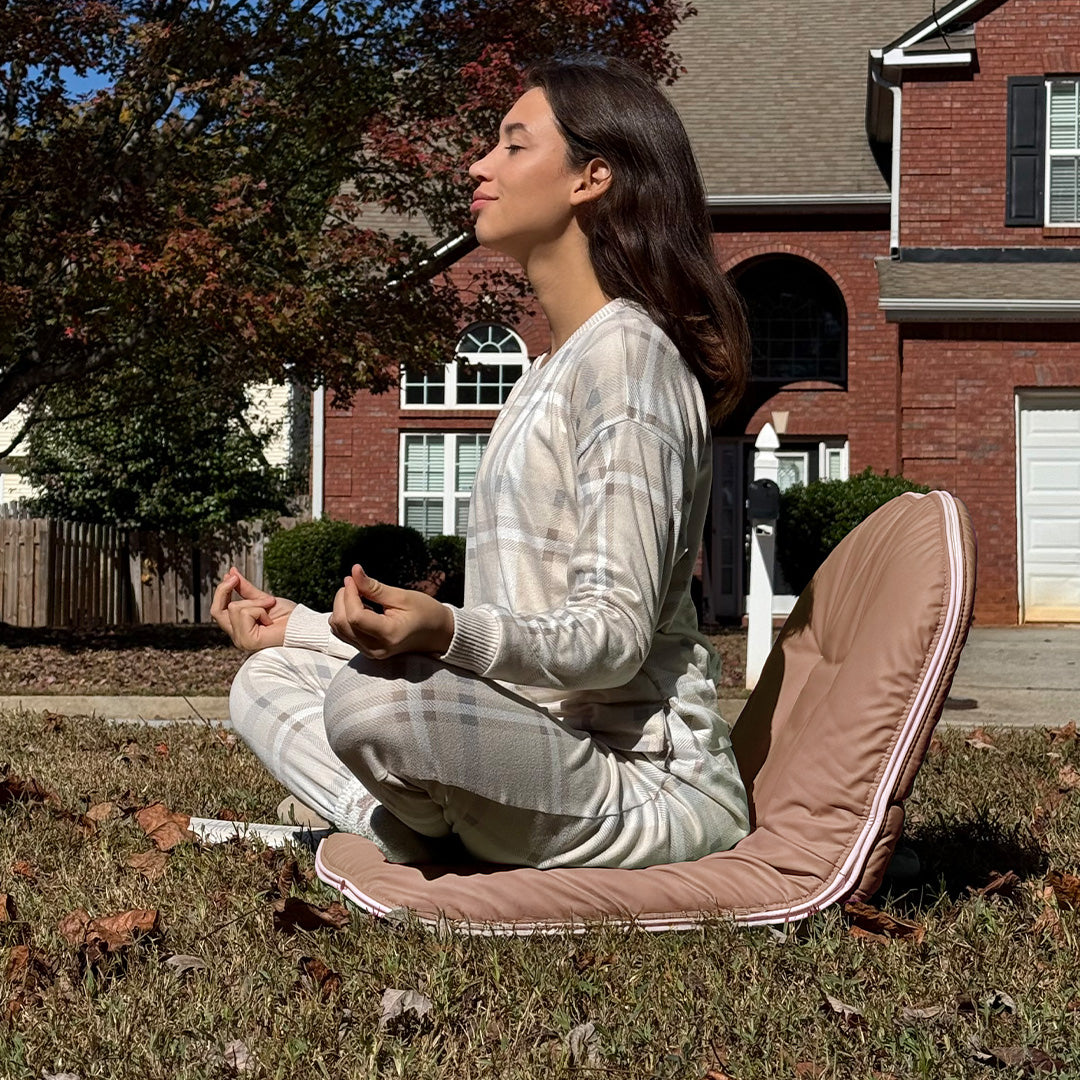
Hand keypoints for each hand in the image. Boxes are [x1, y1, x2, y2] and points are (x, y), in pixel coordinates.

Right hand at [210, 566, 296, 651]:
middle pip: (217, 610)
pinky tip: (269, 618)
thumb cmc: (288, 616)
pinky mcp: (248, 641)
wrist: (303, 625)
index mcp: (239, 628)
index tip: (230, 575)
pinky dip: (258, 609)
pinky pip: (243, 613)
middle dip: (226, 591)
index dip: (221, 592)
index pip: (217, 611)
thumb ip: (245, 589)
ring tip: (269, 608)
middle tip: (234, 579)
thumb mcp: (263, 598)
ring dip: (255, 603)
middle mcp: (237, 636)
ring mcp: (241, 640)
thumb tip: (231, 573)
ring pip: (234, 608)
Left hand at [329, 564, 454, 658]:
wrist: (436, 634)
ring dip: (341, 608)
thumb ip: (375, 587)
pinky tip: (360, 607)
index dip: (349, 595)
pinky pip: (344, 633)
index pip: (355, 617)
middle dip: (342, 599)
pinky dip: (345, 617)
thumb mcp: (402, 596)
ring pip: (338, 629)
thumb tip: (354, 571)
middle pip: (342, 623)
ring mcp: (370, 652)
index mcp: (389, 634)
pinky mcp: (366, 651)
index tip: (353, 578)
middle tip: (354, 582)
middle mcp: (376, 648)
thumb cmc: (425, 612)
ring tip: (358, 595)